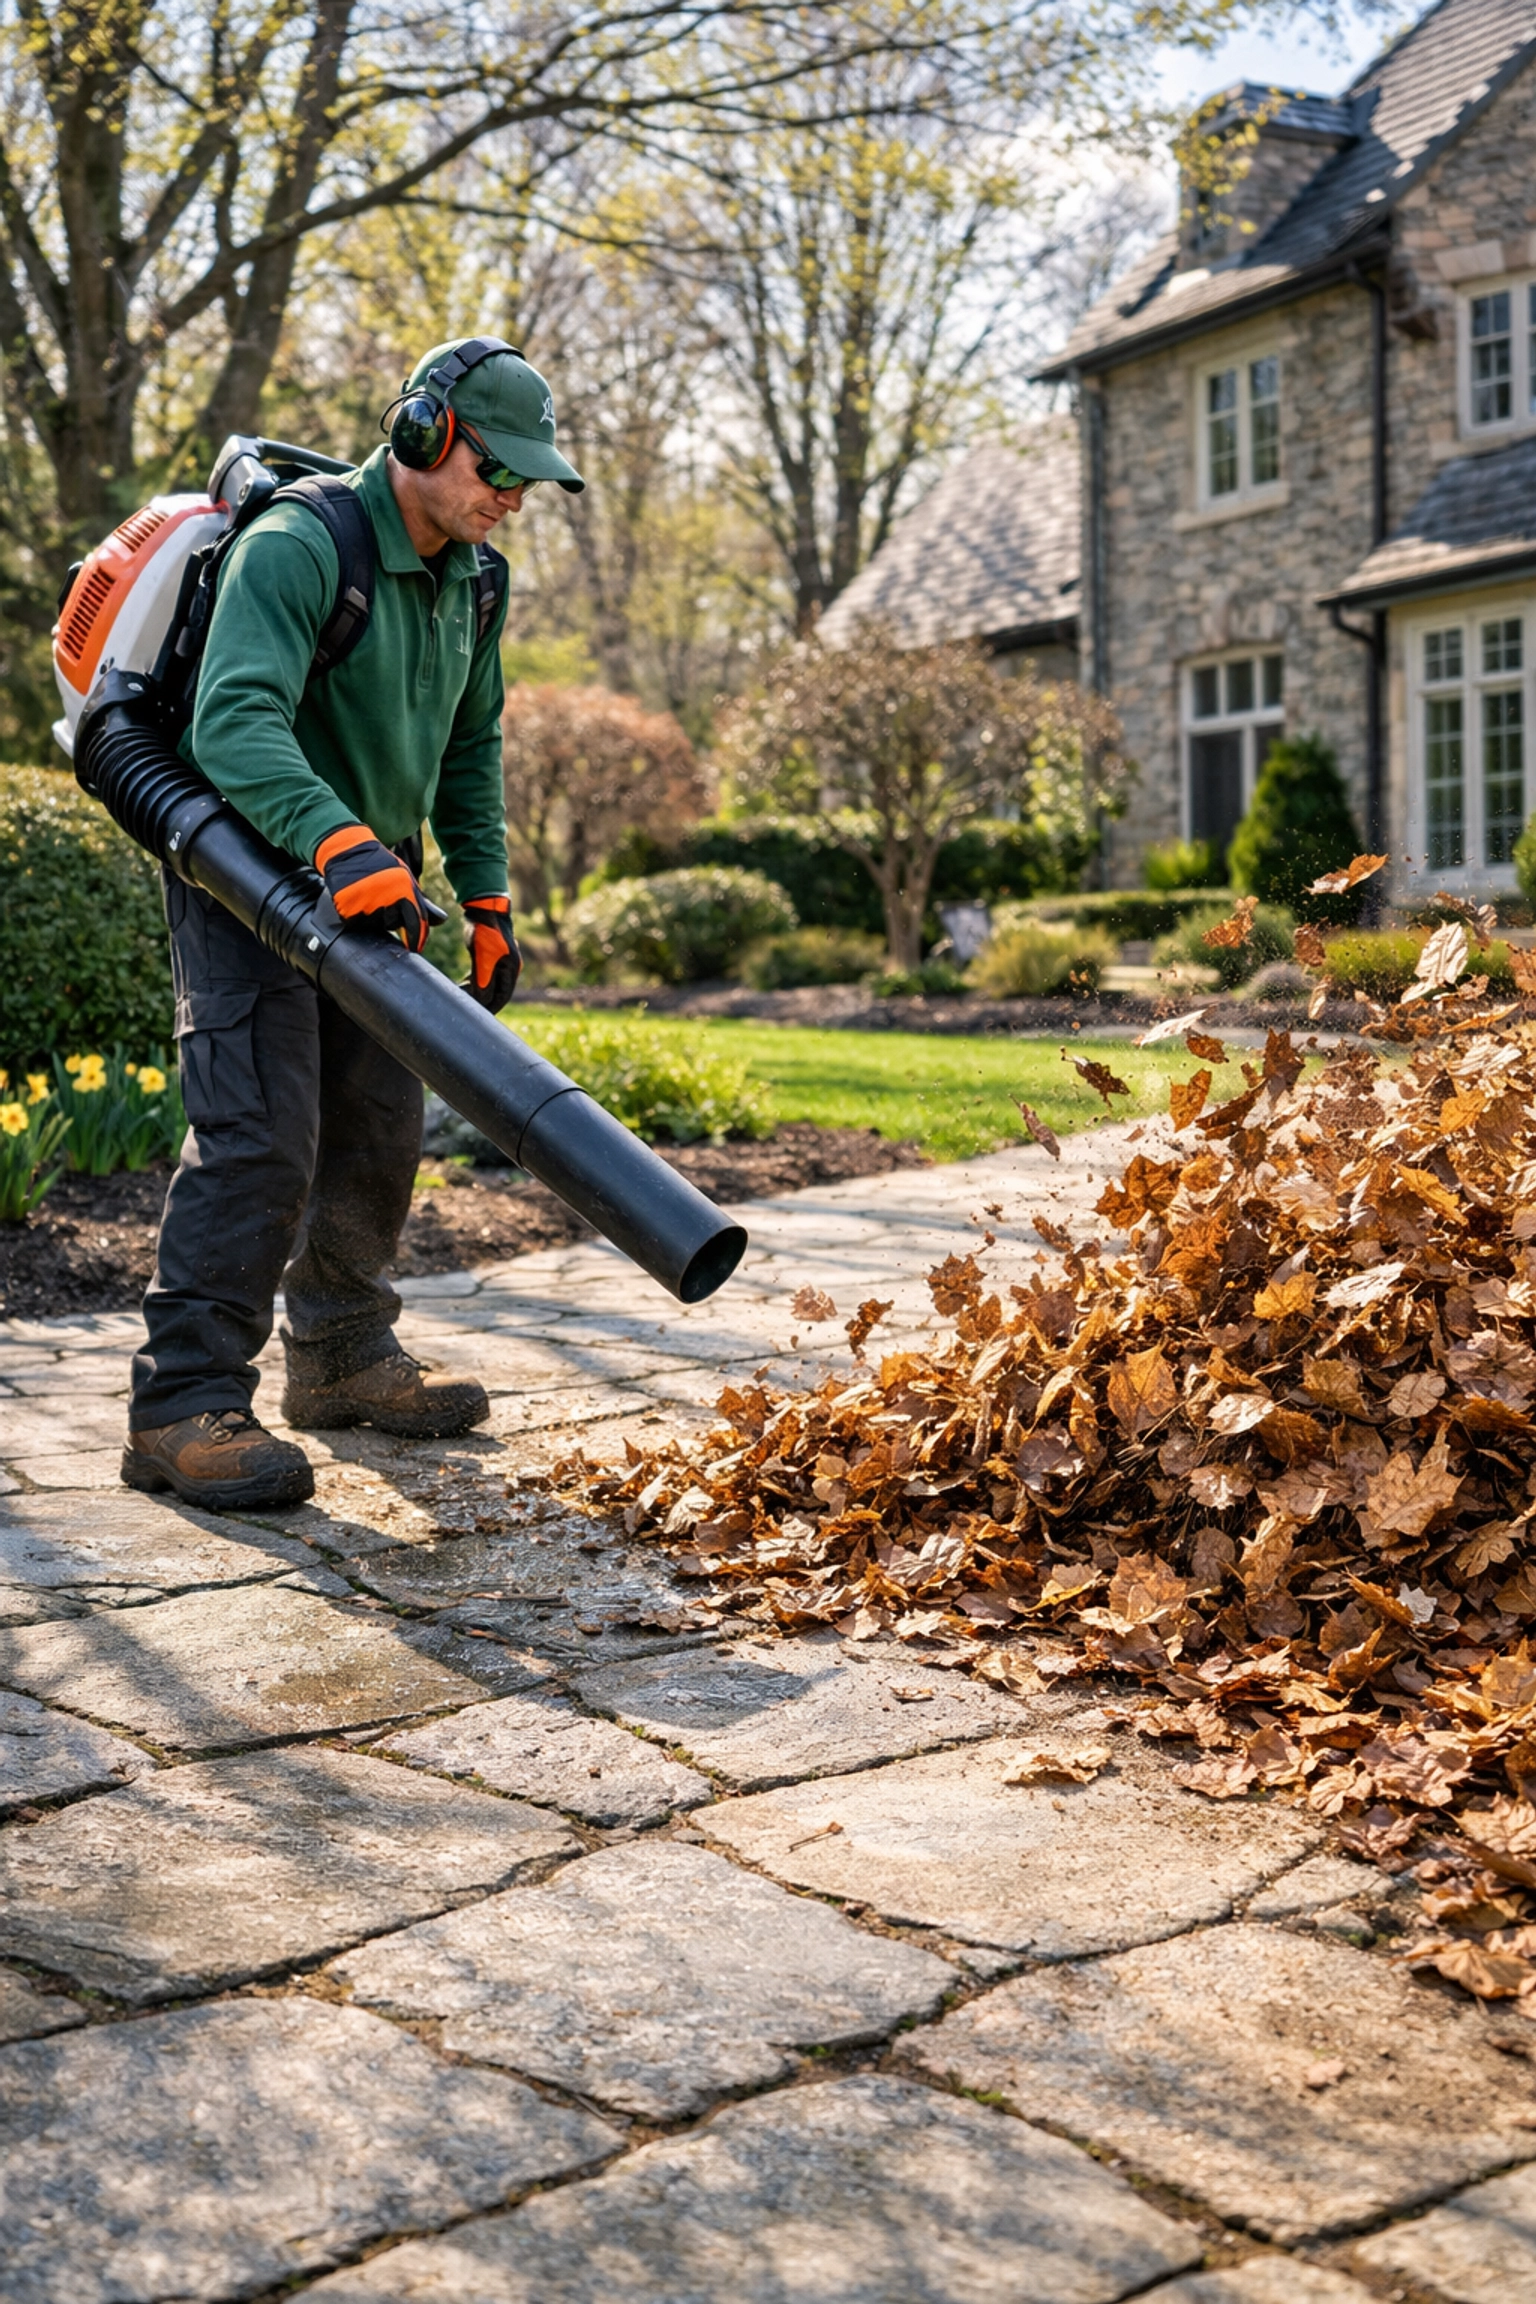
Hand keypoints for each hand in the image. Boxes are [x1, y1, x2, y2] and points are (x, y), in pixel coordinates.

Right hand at [315, 825, 432, 951]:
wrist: (348, 851)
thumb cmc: (380, 866)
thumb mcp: (404, 878)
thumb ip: (421, 901)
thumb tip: (442, 920)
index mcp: (404, 888)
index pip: (415, 921)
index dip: (416, 937)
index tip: (415, 948)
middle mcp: (386, 896)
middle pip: (392, 924)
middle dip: (389, 917)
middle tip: (380, 898)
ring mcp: (366, 903)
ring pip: (374, 924)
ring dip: (373, 917)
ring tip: (367, 896)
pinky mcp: (347, 908)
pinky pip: (355, 922)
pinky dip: (356, 916)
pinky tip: (355, 900)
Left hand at [461, 894, 521, 1009]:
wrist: (485, 908)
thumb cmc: (485, 932)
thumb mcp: (482, 959)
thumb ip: (482, 981)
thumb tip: (481, 1002)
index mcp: (511, 969)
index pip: (502, 997)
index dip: (490, 1008)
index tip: (476, 1016)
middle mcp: (510, 967)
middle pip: (497, 992)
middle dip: (482, 1001)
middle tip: (466, 1007)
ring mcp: (502, 960)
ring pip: (490, 983)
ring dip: (477, 991)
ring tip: (462, 994)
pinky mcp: (492, 954)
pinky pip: (486, 974)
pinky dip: (476, 981)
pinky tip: (465, 983)